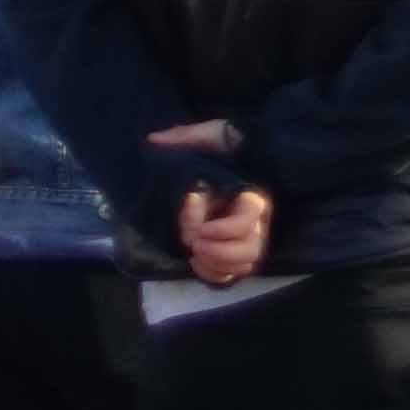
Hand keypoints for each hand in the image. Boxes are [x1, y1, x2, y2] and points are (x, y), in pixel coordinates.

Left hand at [146, 121, 266, 285]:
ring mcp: (247, 237)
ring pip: (243, 264)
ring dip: (216, 264)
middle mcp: (256, 221)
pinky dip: (216, 274)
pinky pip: (233, 273)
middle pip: (251, 249)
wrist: (231, 158)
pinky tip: (196, 263)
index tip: (201, 229)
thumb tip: (154, 139)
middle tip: (194, 245)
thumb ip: (186, 136)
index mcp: (251, 195)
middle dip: (220, 252)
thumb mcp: (209, 135)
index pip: (248, 220)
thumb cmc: (224, 147)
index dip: (225, 229)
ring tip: (194, 254)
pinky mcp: (234, 249)